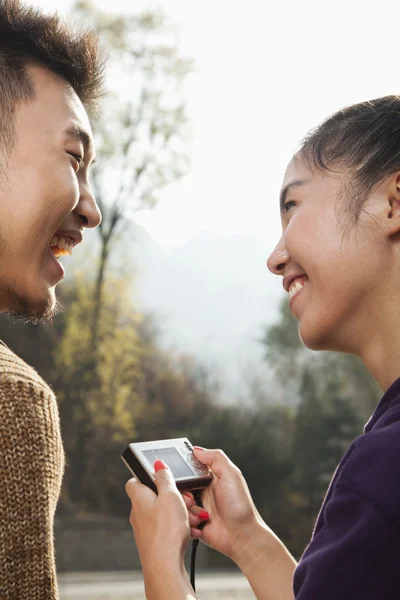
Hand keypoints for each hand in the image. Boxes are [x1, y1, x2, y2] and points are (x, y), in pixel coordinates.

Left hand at [125, 459, 191, 594]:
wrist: (164, 566)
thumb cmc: (166, 530)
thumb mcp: (170, 495)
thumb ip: (164, 477)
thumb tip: (157, 463)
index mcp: (139, 497)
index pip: (135, 480)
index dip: (147, 475)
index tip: (162, 475)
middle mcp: (138, 512)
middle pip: (156, 496)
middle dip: (175, 497)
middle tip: (186, 500)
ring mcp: (145, 528)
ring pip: (164, 513)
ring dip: (181, 513)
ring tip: (193, 518)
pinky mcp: (153, 541)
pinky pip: (168, 528)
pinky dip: (180, 527)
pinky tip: (191, 531)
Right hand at [182, 448, 270, 564]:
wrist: (242, 536)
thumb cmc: (240, 506)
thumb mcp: (231, 475)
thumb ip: (215, 458)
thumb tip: (196, 449)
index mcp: (210, 477)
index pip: (189, 468)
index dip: (182, 470)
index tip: (178, 473)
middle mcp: (202, 490)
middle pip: (180, 485)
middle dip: (182, 492)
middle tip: (191, 497)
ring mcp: (197, 506)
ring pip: (178, 502)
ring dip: (186, 507)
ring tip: (200, 513)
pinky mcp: (194, 522)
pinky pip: (181, 518)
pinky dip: (187, 520)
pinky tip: (199, 522)